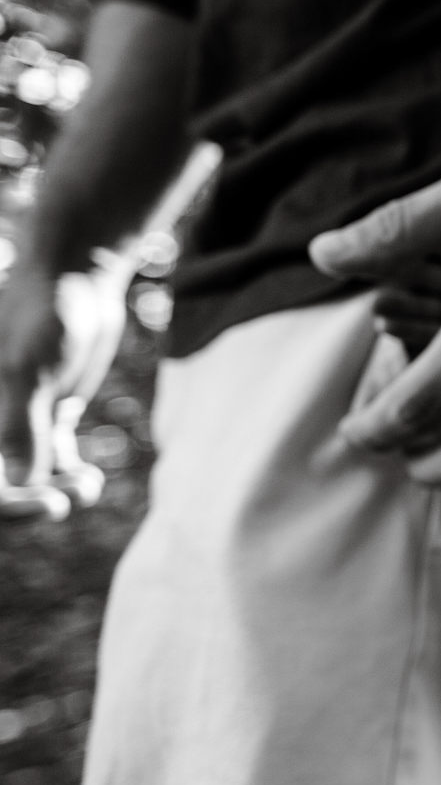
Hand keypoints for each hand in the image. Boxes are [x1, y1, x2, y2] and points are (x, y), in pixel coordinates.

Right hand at [0, 255, 131, 520]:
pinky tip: (88, 479)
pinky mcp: (44, 415)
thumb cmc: (40, 314)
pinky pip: (51, 462)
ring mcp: (12, 420)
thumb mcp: (26, 370)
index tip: (39, 505)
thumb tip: (20, 484)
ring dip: (55, 491)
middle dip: (23, 502)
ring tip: (86, 486)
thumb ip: (20, 426)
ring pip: (26, 477)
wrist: (75, 279)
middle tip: (61, 505)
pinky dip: (68, 476)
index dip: (0, 503)